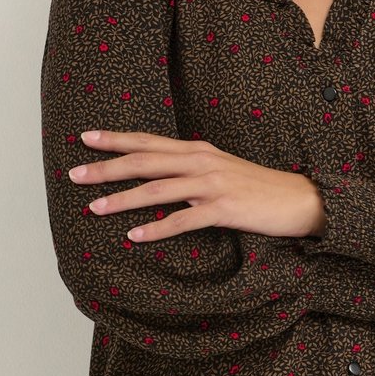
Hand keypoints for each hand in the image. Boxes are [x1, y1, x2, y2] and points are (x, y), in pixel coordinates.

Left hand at [67, 131, 326, 240]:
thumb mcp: (222, 171)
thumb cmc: (259, 189)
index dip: (116, 140)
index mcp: (199, 150)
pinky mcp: (224, 209)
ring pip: (158, 189)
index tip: (85, 139)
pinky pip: (183, 220)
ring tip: (95, 208)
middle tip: (75, 174)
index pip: (149, 141)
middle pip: (145, 161)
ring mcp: (213, 184)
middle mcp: (202, 162)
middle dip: (107, 168)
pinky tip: (135, 236)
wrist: (300, 200)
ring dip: (123, 199)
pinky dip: (157, 228)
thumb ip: (192, 170)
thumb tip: (161, 177)